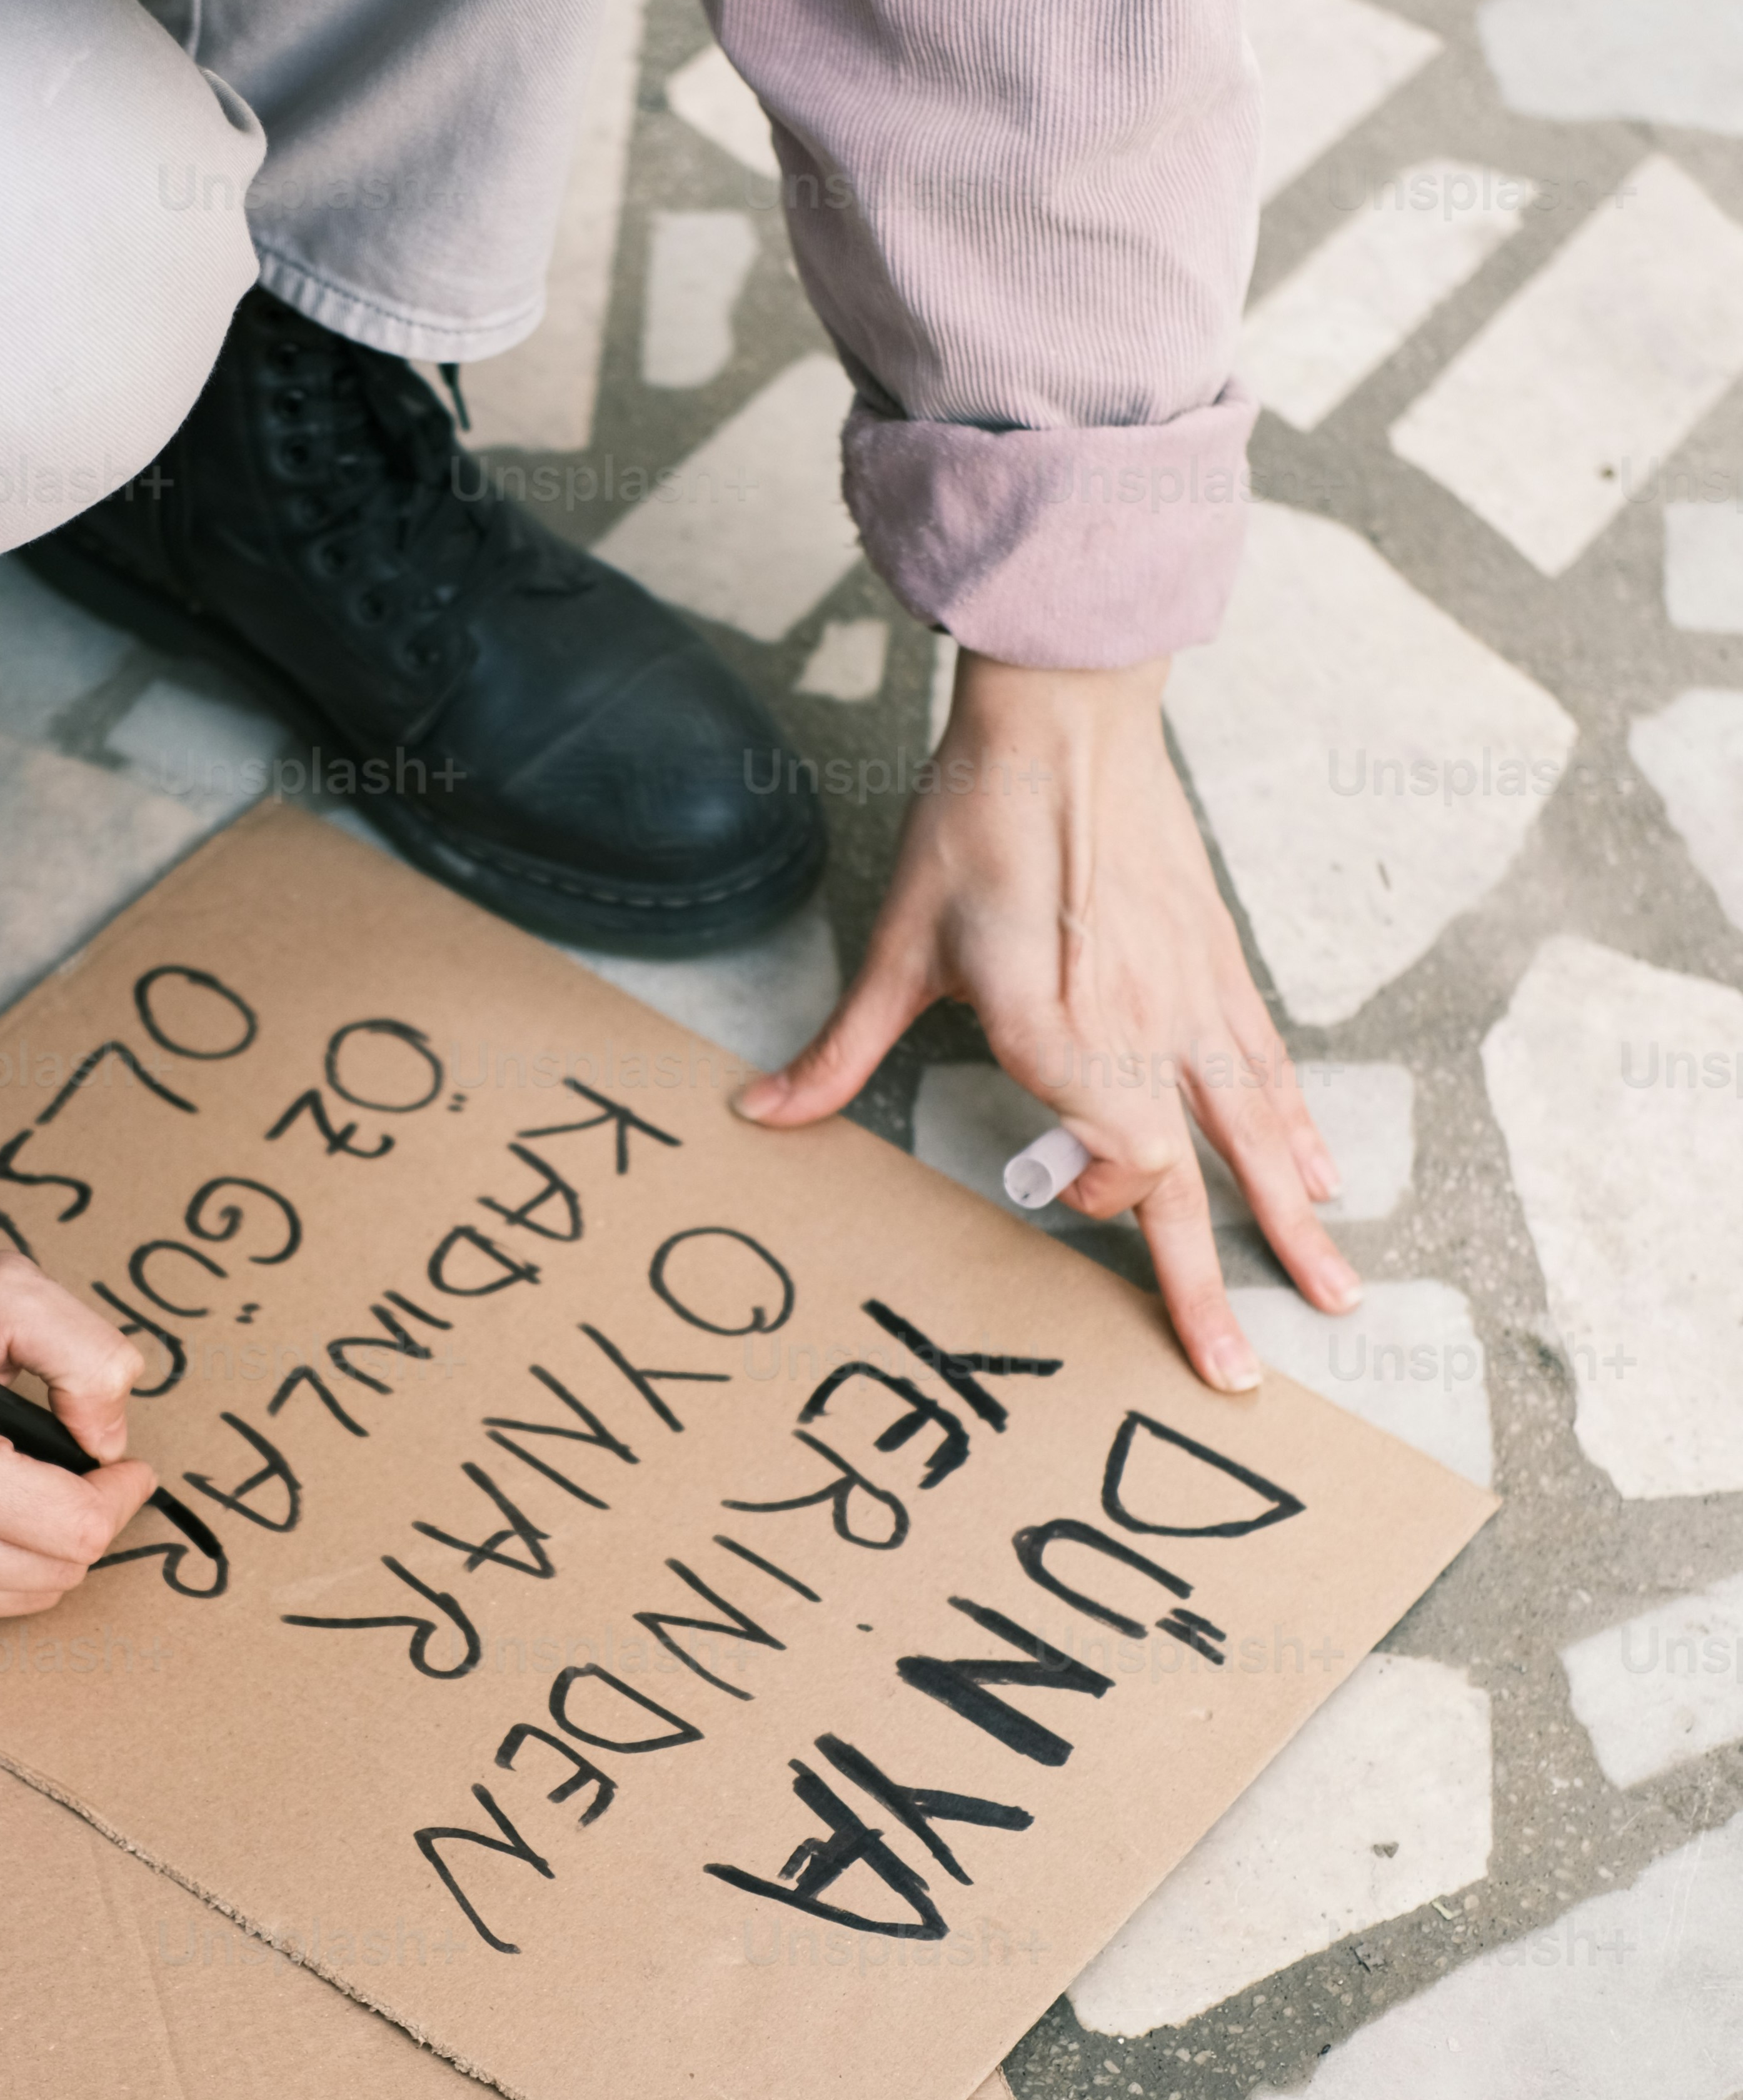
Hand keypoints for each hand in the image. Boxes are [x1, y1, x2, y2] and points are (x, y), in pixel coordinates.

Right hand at [0, 1253, 156, 1644]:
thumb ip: (81, 1349)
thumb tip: (110, 1440)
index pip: (77, 1525)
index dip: (116, 1491)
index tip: (114, 1460)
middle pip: (60, 1569)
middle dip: (80, 1515)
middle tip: (67, 1468)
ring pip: (24, 1597)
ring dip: (36, 1545)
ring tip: (6, 1484)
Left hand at [736, 653, 1359, 1392]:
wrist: (1063, 720)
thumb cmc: (977, 822)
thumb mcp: (899, 944)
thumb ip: (842, 1048)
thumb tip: (760, 1114)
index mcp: (1058, 1030)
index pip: (1111, 1161)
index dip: (1089, 1195)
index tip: (1056, 1188)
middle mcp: (1140, 1029)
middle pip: (1190, 1183)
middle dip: (1213, 1289)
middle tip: (1239, 1379)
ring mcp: (1191, 998)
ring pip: (1254, 1134)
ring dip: (1292, 1223)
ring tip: (1339, 1299)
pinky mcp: (1217, 963)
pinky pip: (1267, 1067)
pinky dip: (1296, 1126)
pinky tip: (1320, 1175)